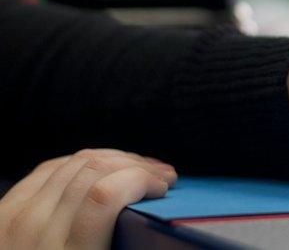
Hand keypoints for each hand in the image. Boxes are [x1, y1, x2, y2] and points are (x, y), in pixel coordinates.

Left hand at [0, 149, 176, 249]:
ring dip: (116, 158)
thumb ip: (121, 247)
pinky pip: (50, 168)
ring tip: (138, 168)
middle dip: (137, 165)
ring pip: (75, 162)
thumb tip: (154, 225)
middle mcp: (39, 229)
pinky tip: (100, 167)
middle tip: (161, 176)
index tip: (162, 187)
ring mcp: (17, 215)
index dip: (141, 180)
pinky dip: (82, 162)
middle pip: (95, 171)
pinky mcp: (6, 208)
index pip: (105, 196)